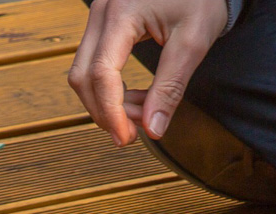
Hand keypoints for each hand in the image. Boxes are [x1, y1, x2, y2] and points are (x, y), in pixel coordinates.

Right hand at [68, 0, 226, 146]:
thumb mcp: (192, 44)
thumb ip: (170, 89)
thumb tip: (153, 129)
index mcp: (122, 13)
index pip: (101, 73)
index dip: (110, 112)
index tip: (126, 139)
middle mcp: (102, 12)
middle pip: (83, 76)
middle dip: (105, 112)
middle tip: (133, 134)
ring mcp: (98, 17)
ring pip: (83, 74)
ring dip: (107, 103)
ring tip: (142, 114)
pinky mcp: (103, 26)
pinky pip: (93, 65)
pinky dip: (110, 90)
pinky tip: (136, 98)